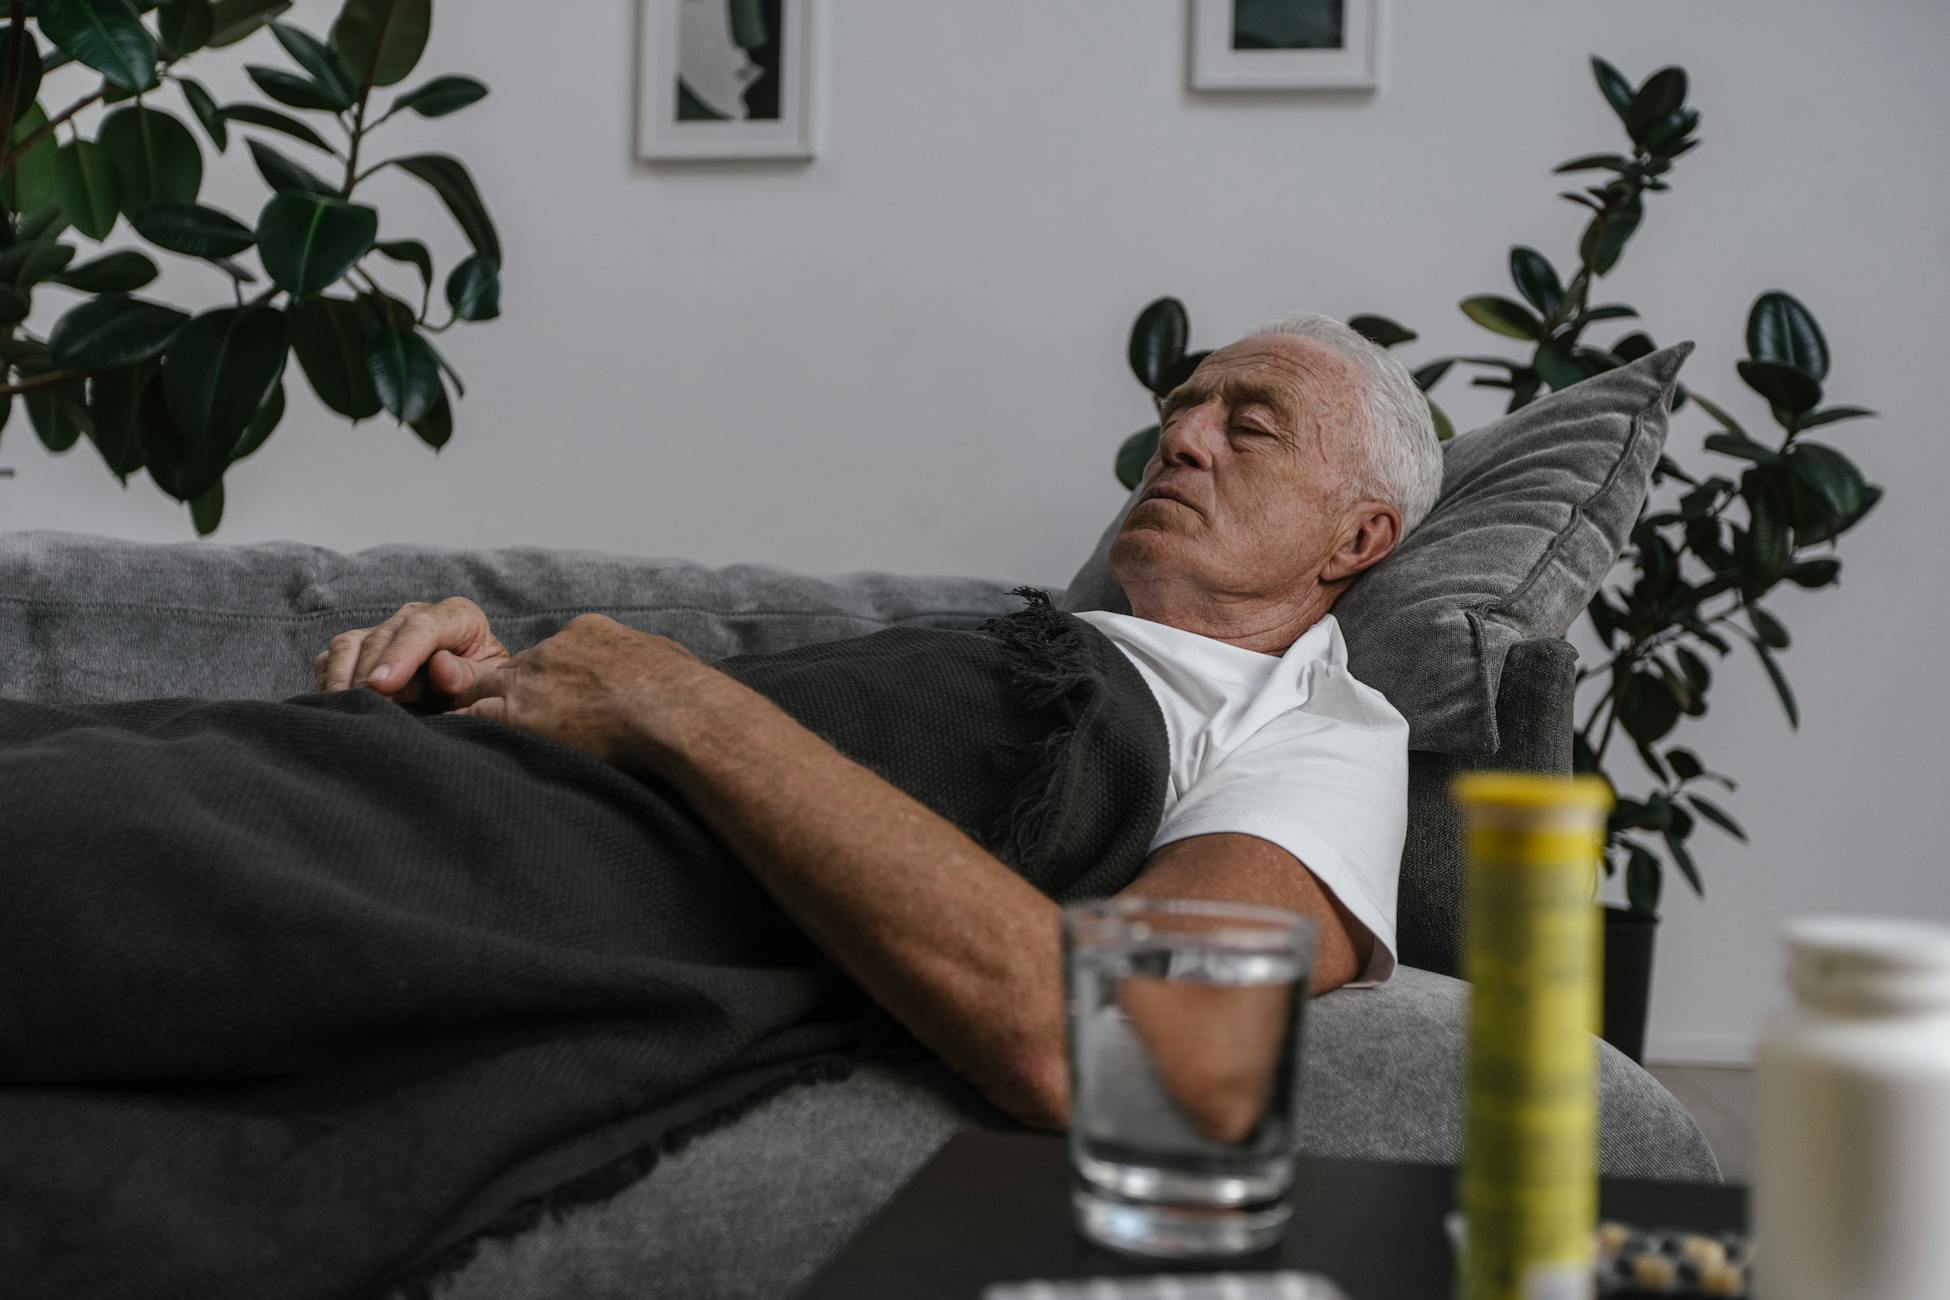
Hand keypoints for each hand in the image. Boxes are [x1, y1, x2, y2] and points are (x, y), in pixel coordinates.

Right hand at [314, 596, 509, 705]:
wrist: (467, 695)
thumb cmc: (480, 689)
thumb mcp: (485, 685)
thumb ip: (467, 677)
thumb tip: (441, 666)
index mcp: (458, 617)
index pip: (424, 626)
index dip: (400, 654)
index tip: (382, 685)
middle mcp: (416, 616)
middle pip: (382, 637)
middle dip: (369, 675)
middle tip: (363, 708)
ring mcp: (384, 630)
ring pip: (349, 644)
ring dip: (342, 679)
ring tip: (346, 710)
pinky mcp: (359, 647)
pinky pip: (331, 659)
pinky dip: (328, 682)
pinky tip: (334, 707)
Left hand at [445, 613, 711, 766]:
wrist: (676, 710)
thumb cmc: (687, 694)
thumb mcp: (666, 661)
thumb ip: (648, 663)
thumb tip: (667, 675)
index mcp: (590, 634)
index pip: (550, 657)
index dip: (544, 683)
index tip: (548, 706)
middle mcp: (553, 650)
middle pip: (507, 672)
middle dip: (494, 695)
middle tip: (480, 722)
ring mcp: (531, 680)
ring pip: (477, 694)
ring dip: (469, 717)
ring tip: (453, 742)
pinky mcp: (518, 714)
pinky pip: (470, 723)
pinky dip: (457, 736)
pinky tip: (444, 755)